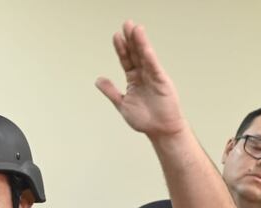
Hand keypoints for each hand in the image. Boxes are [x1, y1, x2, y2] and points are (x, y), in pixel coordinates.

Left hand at [96, 21, 185, 137]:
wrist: (159, 130)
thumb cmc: (145, 119)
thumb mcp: (122, 103)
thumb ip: (111, 91)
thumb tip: (98, 79)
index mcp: (134, 80)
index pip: (126, 60)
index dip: (121, 48)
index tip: (116, 36)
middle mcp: (144, 75)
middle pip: (136, 54)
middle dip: (131, 39)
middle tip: (126, 24)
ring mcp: (153, 77)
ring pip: (145, 57)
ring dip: (141, 43)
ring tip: (136, 29)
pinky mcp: (162, 82)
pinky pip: (155, 68)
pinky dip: (150, 59)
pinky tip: (145, 49)